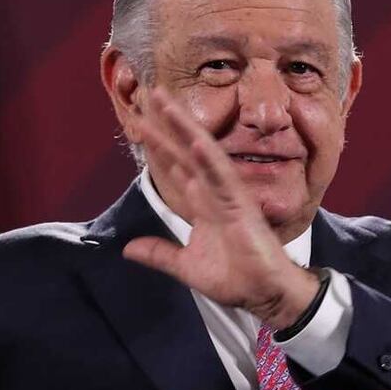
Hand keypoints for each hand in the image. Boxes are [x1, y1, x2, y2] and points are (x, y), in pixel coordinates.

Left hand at [122, 89, 317, 329]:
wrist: (262, 294)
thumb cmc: (234, 277)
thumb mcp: (185, 266)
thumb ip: (159, 254)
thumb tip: (127, 249)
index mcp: (201, 202)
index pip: (175, 165)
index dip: (158, 144)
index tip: (139, 122)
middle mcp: (212, 191)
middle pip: (185, 150)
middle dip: (167, 124)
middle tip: (150, 95)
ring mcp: (226, 194)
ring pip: (202, 153)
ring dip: (184, 127)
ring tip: (165, 103)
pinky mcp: (241, 205)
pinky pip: (222, 177)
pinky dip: (208, 159)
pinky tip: (194, 141)